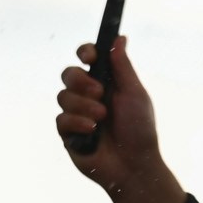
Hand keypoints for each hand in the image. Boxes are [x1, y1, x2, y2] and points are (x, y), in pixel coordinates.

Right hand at [57, 38, 186, 202]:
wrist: (134, 165)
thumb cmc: (140, 130)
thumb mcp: (135, 94)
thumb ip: (123, 67)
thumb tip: (119, 37)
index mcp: (105, 82)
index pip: (87, 58)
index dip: (85, 52)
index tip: (90, 56)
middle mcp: (88, 95)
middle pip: (68, 74)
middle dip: (81, 81)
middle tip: (99, 92)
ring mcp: (76, 114)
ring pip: (63, 96)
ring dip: (84, 105)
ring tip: (102, 118)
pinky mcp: (68, 133)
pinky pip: (61, 119)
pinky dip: (78, 123)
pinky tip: (92, 131)